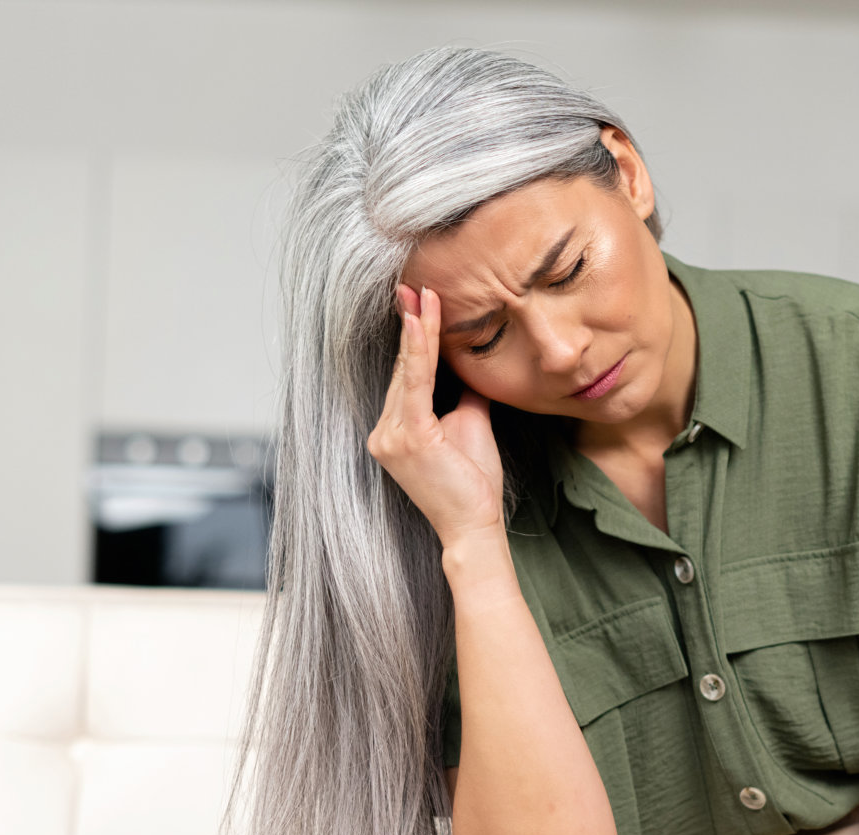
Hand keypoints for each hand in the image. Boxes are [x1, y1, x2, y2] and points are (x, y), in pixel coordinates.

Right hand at [366, 283, 506, 548]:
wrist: (474, 525)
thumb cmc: (473, 482)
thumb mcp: (468, 424)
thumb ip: (462, 394)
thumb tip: (471, 362)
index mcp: (396, 431)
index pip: (406, 376)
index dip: (413, 339)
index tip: (416, 302)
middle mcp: (384, 433)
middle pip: (402, 370)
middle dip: (410, 325)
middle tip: (413, 285)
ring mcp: (390, 437)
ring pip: (407, 372)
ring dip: (417, 330)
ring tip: (423, 294)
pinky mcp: (407, 438)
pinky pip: (414, 384)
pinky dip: (419, 350)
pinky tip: (422, 322)